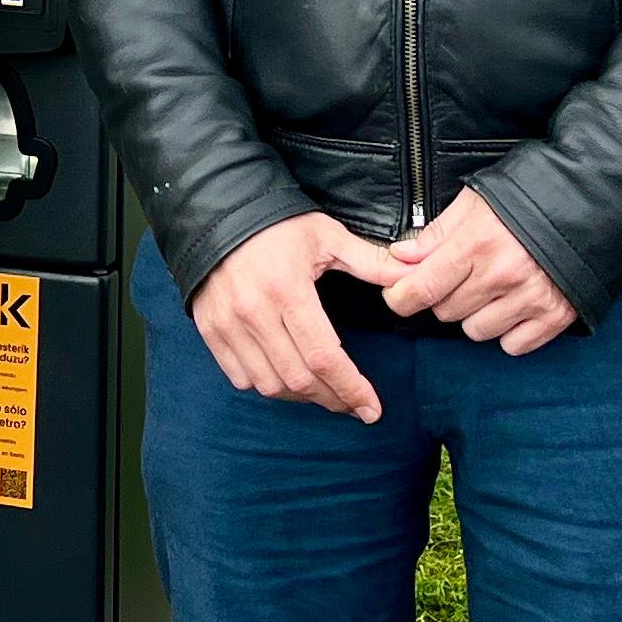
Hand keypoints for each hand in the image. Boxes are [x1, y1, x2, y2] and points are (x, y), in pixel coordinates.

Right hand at [186, 213, 406, 421]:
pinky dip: (265, 385)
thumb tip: (412, 274)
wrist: (218, 212)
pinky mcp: (210, 330)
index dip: (351, 388)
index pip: (325, 356)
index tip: (371, 409)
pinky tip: (284, 378)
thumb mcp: (327, 236)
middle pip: (299, 378)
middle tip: (352, 405)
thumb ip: (370, 261)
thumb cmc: (278, 224)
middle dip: (331, 398)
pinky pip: (239, 377)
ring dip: (300, 396)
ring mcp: (228, 324)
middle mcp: (255, 313)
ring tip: (322, 391)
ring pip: (269, 384)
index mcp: (288, 290)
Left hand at [382, 185, 578, 353]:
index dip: (400, 299)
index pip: (422, 289)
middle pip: (446, 312)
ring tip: (491, 288)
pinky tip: (514, 305)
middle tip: (461, 276)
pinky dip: (508, 331)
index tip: (398, 297)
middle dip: (444, 297)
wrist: (589, 204)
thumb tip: (401, 257)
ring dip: (475, 315)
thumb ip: (436, 233)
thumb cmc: (526, 198)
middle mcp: (502, 275)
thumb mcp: (475, 202)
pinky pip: (513, 345)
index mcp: (477, 243)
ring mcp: (530, 298)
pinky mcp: (556, 316)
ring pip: (476, 331)